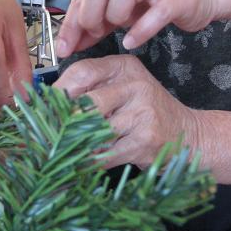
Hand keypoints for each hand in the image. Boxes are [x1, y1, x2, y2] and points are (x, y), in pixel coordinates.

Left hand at [54, 55, 197, 168]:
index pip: (81, 72)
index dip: (57, 92)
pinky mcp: (145, 139)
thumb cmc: (145, 112)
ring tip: (63, 151)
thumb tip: (47, 106)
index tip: (43, 108)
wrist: (188, 135)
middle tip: (48, 135)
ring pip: (94, 130)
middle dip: (64, 122)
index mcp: (124, 66)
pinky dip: (90, 161)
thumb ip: (90, 90)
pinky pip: (105, 153)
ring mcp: (142, 111)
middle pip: (86, 102)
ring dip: (76, 144)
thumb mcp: (122, 89)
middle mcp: (135, 84)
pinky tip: (83, 163)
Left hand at [56, 0, 217, 56]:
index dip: (70, 21)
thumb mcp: (122, 10)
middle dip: (89, 17)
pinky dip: (139, 30)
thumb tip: (69, 45)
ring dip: (114, 17)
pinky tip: (131, 41)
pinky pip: (154, 14)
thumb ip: (97, 23)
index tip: (62, 48)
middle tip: (95, 34)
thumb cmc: (159, 0)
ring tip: (119, 29)